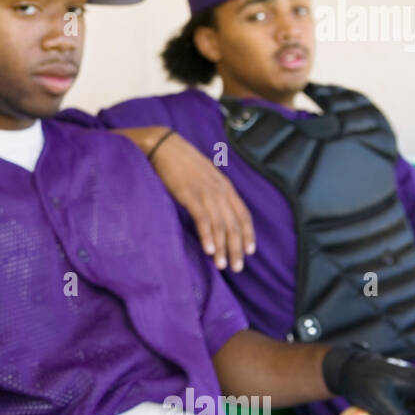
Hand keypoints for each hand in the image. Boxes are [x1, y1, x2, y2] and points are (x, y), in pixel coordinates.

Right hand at [116, 127, 254, 271]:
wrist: (164, 146)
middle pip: (234, 224)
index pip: (243, 214)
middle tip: (237, 268)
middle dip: (237, 248)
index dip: (248, 234)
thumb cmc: (181, 162)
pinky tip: (209, 250)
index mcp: (225, 186)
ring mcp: (206, 193)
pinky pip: (203, 219)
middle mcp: (220, 191)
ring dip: (223, 247)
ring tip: (222, 266)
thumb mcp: (204, 176)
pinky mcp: (190, 195)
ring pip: (221, 225)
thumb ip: (213, 192)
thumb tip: (216, 210)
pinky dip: (207, 235)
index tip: (250, 251)